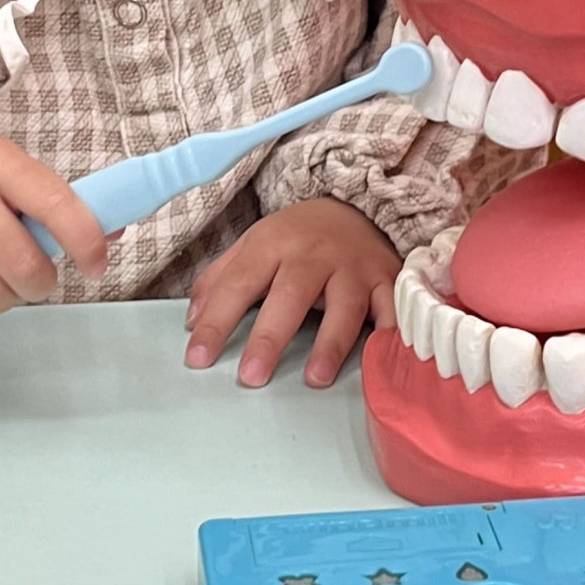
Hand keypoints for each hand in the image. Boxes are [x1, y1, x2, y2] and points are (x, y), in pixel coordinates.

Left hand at [184, 198, 398, 388]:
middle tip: (251, 376)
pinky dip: (390, 335)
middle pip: (290, 295)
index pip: (238, 283)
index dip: (217, 321)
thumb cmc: (298, 237)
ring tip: (314, 379)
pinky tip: (380, 360)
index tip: (198, 358)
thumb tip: (192, 321)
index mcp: (273, 243)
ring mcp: (354, 268)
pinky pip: (392, 310)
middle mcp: (315, 254)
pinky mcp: (387, 281)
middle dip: (270, 337)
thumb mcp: (253, 245)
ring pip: (344, 306)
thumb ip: (220, 279)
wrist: (356, 205)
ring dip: (330, 344)